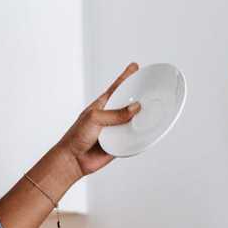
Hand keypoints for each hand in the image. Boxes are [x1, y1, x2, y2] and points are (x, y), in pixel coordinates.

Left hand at [54, 62, 140, 177]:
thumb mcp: (95, 119)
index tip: (134, 67)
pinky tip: (148, 131)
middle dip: (140, 97)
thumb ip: (115, 114)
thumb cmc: (77, 136)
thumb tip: (135, 108)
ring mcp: (116, 129)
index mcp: (103, 104)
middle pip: (129, 103)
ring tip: (153, 110)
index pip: (117, 87)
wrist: (73, 160)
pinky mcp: (120, 143)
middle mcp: (111, 115)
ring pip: (134, 120)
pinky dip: (140, 135)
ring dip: (142, 118)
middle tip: (151, 90)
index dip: (126, 77)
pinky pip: (133, 138)